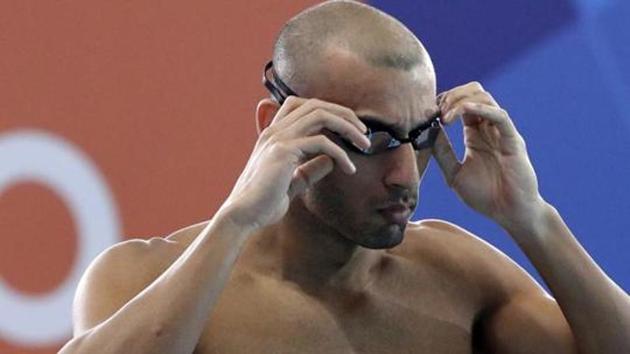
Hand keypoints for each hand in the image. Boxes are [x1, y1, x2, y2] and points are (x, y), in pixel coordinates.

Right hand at [222, 96, 370, 229]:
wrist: (244, 215)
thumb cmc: (265, 202)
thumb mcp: (293, 182)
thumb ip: (310, 169)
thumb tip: (331, 161)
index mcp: (274, 134)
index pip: (303, 105)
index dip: (330, 110)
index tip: (349, 127)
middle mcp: (275, 130)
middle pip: (316, 104)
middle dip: (344, 114)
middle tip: (364, 132)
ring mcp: (278, 138)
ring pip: (321, 115)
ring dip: (348, 126)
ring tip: (365, 144)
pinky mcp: (283, 151)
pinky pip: (321, 142)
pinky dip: (341, 153)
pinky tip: (350, 169)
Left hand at [432, 82, 545, 228]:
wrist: (510, 214)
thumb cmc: (485, 196)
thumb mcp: (454, 173)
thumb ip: (442, 152)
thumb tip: (428, 131)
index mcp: (475, 134)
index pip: (461, 103)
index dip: (444, 101)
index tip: (427, 111)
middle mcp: (489, 129)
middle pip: (474, 92)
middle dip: (452, 95)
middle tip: (437, 111)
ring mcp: (502, 132)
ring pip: (485, 98)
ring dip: (461, 100)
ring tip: (446, 117)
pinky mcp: (513, 140)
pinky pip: (499, 115)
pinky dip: (479, 108)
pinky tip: (461, 113)